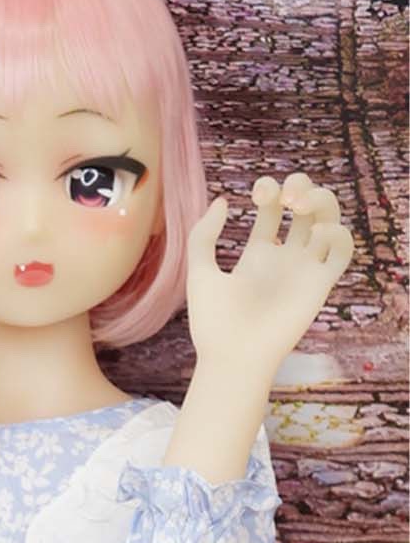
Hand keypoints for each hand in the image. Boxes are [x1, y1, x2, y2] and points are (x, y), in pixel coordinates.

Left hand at [184, 172, 354, 377]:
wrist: (233, 356)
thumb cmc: (213, 322)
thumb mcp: (200, 272)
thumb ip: (204, 236)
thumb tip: (222, 201)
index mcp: (257, 254)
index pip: (273, 209)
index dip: (270, 189)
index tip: (257, 194)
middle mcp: (284, 259)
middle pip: (305, 208)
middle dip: (301, 186)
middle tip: (285, 196)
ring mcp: (303, 269)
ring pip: (329, 220)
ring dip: (322, 200)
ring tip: (299, 204)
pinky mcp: (320, 283)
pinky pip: (343, 250)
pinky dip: (338, 232)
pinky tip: (315, 234)